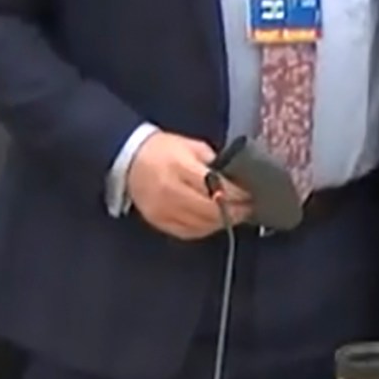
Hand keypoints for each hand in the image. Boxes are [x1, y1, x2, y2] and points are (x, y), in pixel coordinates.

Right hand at [126, 132, 250, 240]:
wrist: (129, 158)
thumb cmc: (164, 149)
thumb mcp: (192, 147)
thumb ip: (214, 162)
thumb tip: (235, 179)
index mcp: (180, 167)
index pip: (215, 186)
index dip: (236, 194)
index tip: (249, 194)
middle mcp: (170, 191)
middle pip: (209, 209)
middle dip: (233, 211)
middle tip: (248, 209)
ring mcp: (163, 209)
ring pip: (200, 224)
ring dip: (221, 222)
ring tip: (235, 216)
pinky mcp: (157, 221)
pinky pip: (186, 232)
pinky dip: (204, 229)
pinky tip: (214, 223)